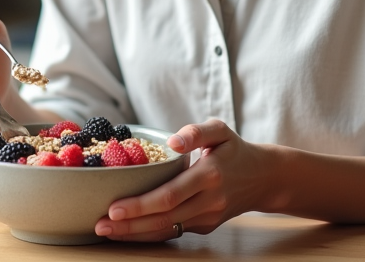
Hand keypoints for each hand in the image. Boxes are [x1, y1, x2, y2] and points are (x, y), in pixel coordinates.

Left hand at [95, 119, 270, 241]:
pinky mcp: (205, 226)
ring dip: (135, 234)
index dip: (141, 204)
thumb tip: (172, 142)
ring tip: (107, 232)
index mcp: (209, 175)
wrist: (263, 178)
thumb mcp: (220, 130)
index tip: (114, 207)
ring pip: (167, 229)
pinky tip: (127, 231)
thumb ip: (196, 131)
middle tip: (100, 225)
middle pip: (164, 217)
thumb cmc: (235, 150)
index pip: (169, 195)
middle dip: (129, 224)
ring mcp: (207, 217)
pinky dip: (149, 234)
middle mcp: (208, 200)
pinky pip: (173, 231)